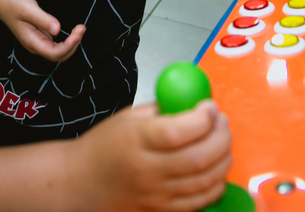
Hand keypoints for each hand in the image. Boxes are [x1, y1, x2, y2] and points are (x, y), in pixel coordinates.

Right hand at [0, 0, 84, 61]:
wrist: (5, 5)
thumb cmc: (15, 5)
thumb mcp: (29, 9)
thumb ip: (43, 19)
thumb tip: (58, 29)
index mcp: (32, 42)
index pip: (54, 53)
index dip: (68, 46)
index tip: (77, 32)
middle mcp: (37, 47)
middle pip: (59, 57)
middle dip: (73, 45)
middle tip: (82, 28)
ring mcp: (40, 44)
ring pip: (60, 53)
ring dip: (72, 44)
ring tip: (80, 29)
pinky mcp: (43, 39)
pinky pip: (58, 46)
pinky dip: (68, 42)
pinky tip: (73, 32)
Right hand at [72, 101, 231, 211]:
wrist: (81, 183)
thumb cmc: (103, 146)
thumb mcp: (127, 118)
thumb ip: (162, 110)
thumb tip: (194, 104)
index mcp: (135, 141)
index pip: (177, 132)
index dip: (203, 118)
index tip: (210, 106)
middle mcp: (147, 171)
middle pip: (198, 157)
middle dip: (221, 136)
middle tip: (222, 122)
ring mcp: (156, 195)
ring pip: (205, 181)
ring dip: (223, 159)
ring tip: (222, 142)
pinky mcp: (163, 211)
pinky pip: (200, 201)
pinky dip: (216, 184)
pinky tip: (215, 168)